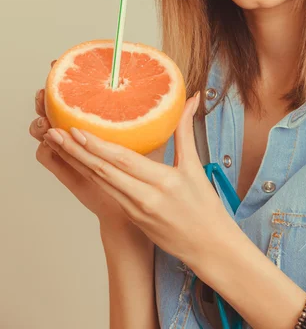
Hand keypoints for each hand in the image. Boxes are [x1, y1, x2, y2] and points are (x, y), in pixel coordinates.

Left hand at [42, 93, 234, 265]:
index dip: (97, 145)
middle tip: (54, 133)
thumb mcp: (195, 167)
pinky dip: (89, 175)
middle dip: (75, 151)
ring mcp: (134, 210)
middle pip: (103, 171)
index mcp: (162, 182)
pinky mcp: (130, 216)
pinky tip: (78, 162)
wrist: (209, 247)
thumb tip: (191, 99)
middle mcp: (144, 197)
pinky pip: (105, 192)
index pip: (122, 160)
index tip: (76, 129)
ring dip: (76, 163)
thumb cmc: (206, 207)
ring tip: (58, 144)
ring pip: (99, 182)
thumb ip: (185, 131)